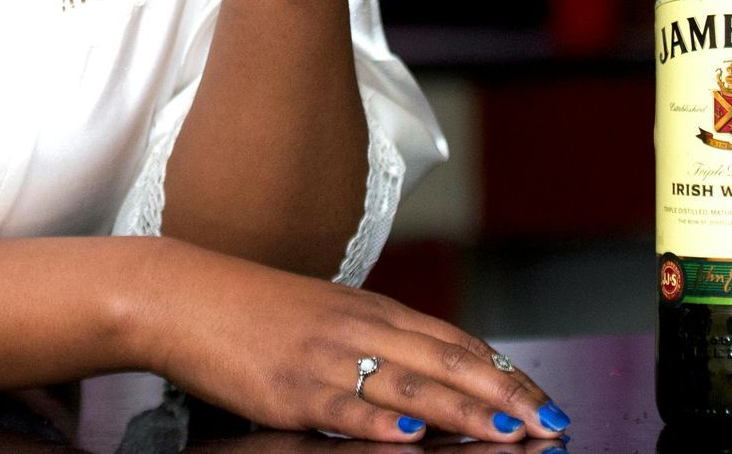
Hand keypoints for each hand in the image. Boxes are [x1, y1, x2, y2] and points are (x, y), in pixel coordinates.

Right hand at [132, 239, 571, 442]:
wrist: (181, 294)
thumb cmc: (249, 308)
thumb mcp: (323, 313)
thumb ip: (373, 338)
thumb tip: (425, 374)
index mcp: (368, 309)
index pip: (453, 339)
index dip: (502, 371)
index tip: (543, 398)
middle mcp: (356, 327)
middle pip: (445, 360)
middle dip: (505, 394)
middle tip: (550, 421)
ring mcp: (324, 357)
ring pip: (409, 383)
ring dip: (465, 410)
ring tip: (509, 431)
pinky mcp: (289, 388)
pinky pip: (345, 407)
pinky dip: (383, 423)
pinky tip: (413, 436)